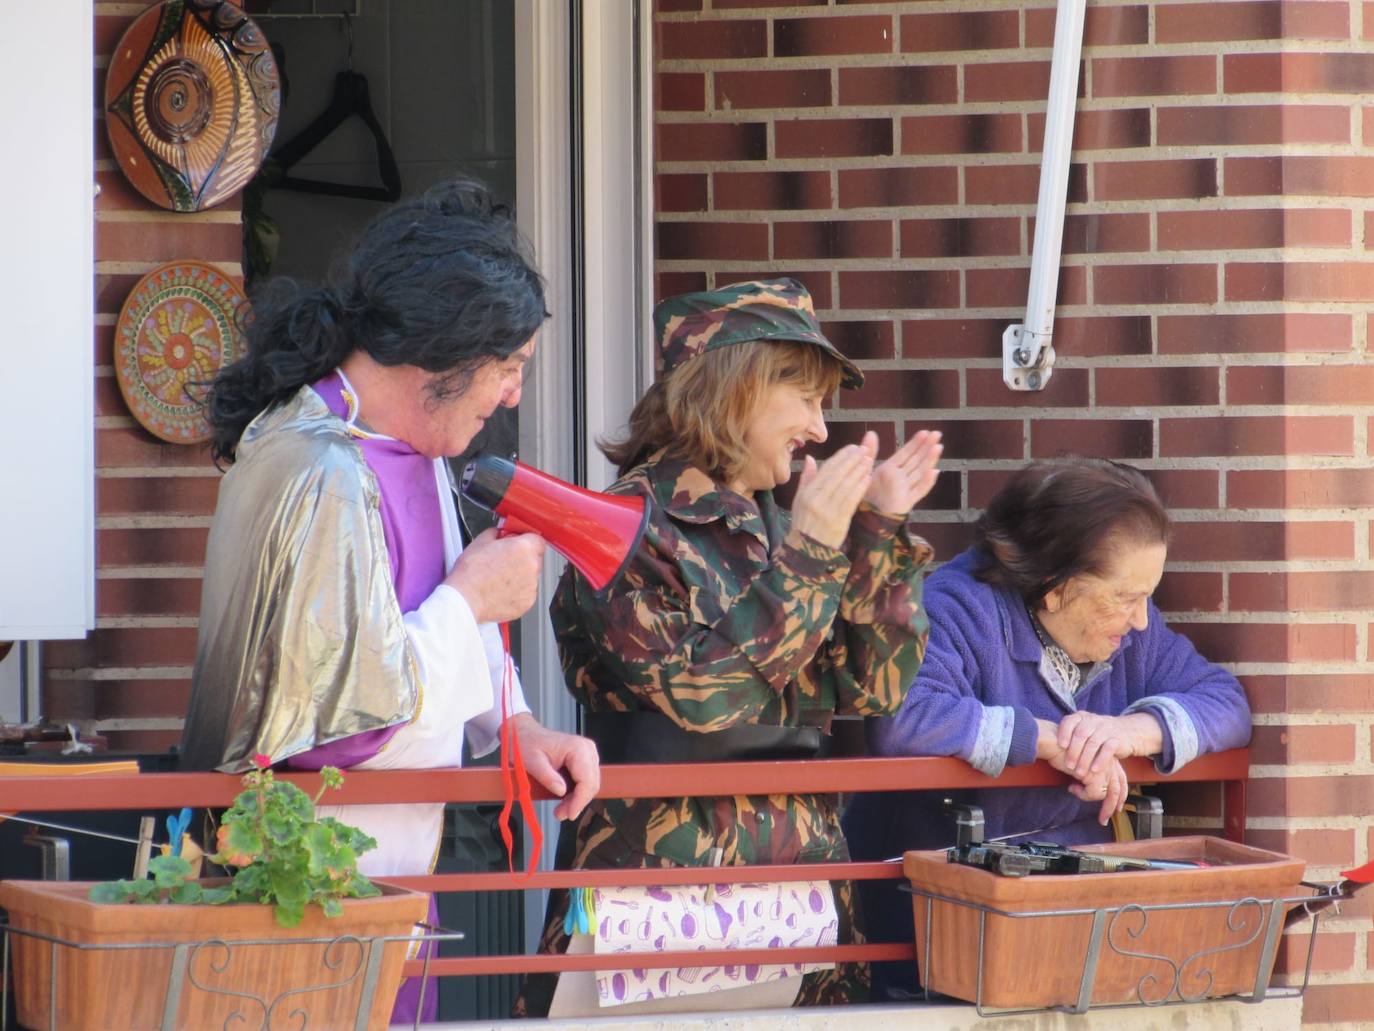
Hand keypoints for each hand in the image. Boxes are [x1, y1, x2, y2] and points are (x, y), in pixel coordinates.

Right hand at [443, 527, 544, 623]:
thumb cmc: (471, 573)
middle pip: (535, 557)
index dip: (525, 540)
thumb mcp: (481, 541)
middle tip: (504, 559)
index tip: (516, 543)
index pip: (537, 539)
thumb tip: (501, 533)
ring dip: (520, 574)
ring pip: (530, 576)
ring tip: (499, 577)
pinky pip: (526, 592)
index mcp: (524, 548)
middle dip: (522, 557)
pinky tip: (500, 589)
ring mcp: (531, 586)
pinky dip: (517, 591)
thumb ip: (498, 533)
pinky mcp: (527, 602)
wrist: (465, 599)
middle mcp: (532, 567)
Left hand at [509, 713, 599, 820]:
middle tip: (560, 814)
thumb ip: (547, 776)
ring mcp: (587, 755)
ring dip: (577, 800)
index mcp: (578, 748)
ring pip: (590, 785)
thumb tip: (561, 791)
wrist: (526, 734)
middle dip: (578, 802)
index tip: (569, 814)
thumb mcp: (532, 761)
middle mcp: (587, 750)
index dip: (580, 800)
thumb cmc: (527, 744)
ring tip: (560, 810)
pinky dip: (576, 793)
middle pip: (592, 784)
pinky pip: (585, 781)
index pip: (587, 780)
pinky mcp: (584, 761)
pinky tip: (564, 800)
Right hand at [789, 434, 876, 548]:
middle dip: (852, 460)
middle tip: (864, 450)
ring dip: (858, 471)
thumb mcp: (799, 500)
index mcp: (806, 493)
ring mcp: (827, 511)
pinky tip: (867, 478)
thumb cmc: (804, 524)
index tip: (852, 448)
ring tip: (869, 460)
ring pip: (846, 486)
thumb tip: (811, 458)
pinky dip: (859, 488)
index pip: (826, 469)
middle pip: (837, 475)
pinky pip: (851, 500)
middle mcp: (816, 500)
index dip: (840, 457)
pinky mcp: (838, 521)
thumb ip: (806, 478)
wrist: (806, 552)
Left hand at [864, 430, 942, 515]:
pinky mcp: (907, 501)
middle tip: (937, 433)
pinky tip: (935, 472)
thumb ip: (870, 451)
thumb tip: (871, 432)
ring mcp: (905, 489)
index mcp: (890, 469)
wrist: (865, 516)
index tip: (925, 432)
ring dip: (930, 460)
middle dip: (927, 447)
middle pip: (916, 460)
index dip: (915, 443)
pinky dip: (927, 482)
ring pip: (920, 472)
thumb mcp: (866, 469)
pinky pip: (919, 491)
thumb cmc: (866, 494)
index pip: (905, 453)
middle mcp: (900, 478)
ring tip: (938, 447)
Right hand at [1040, 722, 1128, 826]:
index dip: (1121, 794)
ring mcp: (1103, 767)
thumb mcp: (1080, 761)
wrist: (1053, 741)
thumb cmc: (1061, 750)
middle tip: (1108, 819)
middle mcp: (1109, 761)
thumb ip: (1089, 771)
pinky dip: (1083, 795)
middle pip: (1118, 788)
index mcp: (1107, 756)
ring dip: (1105, 809)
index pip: (1120, 779)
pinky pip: (1093, 793)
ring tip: (1100, 819)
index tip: (1117, 807)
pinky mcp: (1094, 773)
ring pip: (1109, 794)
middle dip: (1114, 806)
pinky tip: (1072, 788)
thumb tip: (1089, 788)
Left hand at [1056, 711, 1163, 778]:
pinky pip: (1108, 749)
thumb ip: (1068, 734)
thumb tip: (1046, 744)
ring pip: (1094, 743)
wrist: (1125, 731)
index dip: (1064, 732)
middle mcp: (1093, 720)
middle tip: (1069, 766)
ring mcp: (1106, 728)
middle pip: (1081, 734)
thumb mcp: (1082, 729)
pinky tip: (1094, 771)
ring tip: (1079, 773)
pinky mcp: (1117, 739)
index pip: (1069, 721)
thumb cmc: (1095, 734)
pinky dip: (1100, 760)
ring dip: (1085, 759)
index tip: (1060, 746)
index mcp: (1081, 717)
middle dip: (1073, 751)